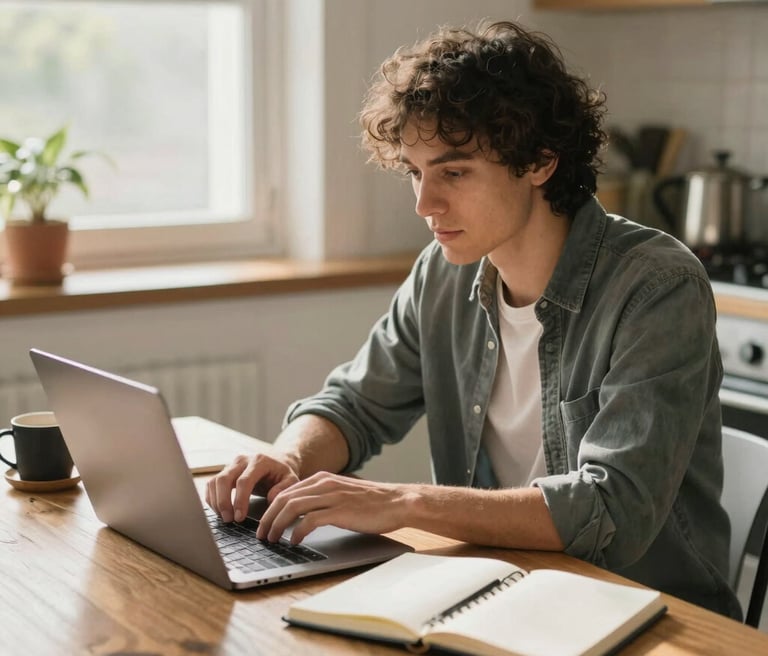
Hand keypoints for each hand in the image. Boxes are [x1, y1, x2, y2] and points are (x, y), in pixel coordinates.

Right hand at [205, 451, 299, 522]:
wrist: (277, 461)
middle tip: (228, 520)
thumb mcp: (291, 479)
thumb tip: (271, 499)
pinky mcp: (225, 472)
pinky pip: (211, 484)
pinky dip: (212, 499)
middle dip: (223, 502)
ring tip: (225, 518)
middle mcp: (242, 460)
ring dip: (216, 501)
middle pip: (224, 479)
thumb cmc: (283, 473)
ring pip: (215, 481)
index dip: (240, 500)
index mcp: (259, 461)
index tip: (240, 517)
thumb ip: (283, 488)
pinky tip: (220, 511)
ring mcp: (231, 465)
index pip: (244, 481)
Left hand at [256, 472, 411, 543]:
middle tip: (261, 534)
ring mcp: (332, 496)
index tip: (263, 523)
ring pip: (292, 507)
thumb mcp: (342, 493)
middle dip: (267, 518)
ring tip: (272, 539)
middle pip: (284, 498)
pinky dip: (297, 531)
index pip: (286, 491)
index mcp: (323, 478)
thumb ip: (322, 497)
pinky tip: (294, 541)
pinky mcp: (340, 511)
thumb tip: (301, 514)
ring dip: (277, 525)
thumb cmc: (373, 502)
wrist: (398, 502)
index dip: (270, 508)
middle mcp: (324, 484)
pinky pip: (309, 520)